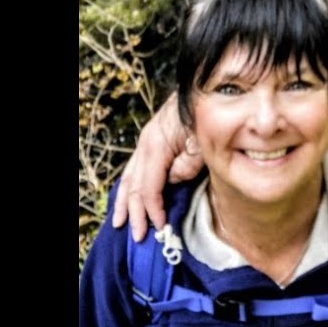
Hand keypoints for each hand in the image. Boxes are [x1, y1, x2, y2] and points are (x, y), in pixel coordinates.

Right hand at [112, 94, 201, 240]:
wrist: (202, 90)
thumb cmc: (206, 114)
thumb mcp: (203, 140)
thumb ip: (188, 163)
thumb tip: (173, 181)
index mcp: (157, 144)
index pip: (150, 185)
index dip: (153, 208)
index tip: (160, 226)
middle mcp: (146, 144)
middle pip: (135, 185)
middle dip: (135, 212)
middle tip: (138, 236)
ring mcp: (146, 144)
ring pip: (129, 178)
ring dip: (125, 203)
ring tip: (121, 223)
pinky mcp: (150, 144)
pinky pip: (135, 170)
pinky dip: (129, 189)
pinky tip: (126, 202)